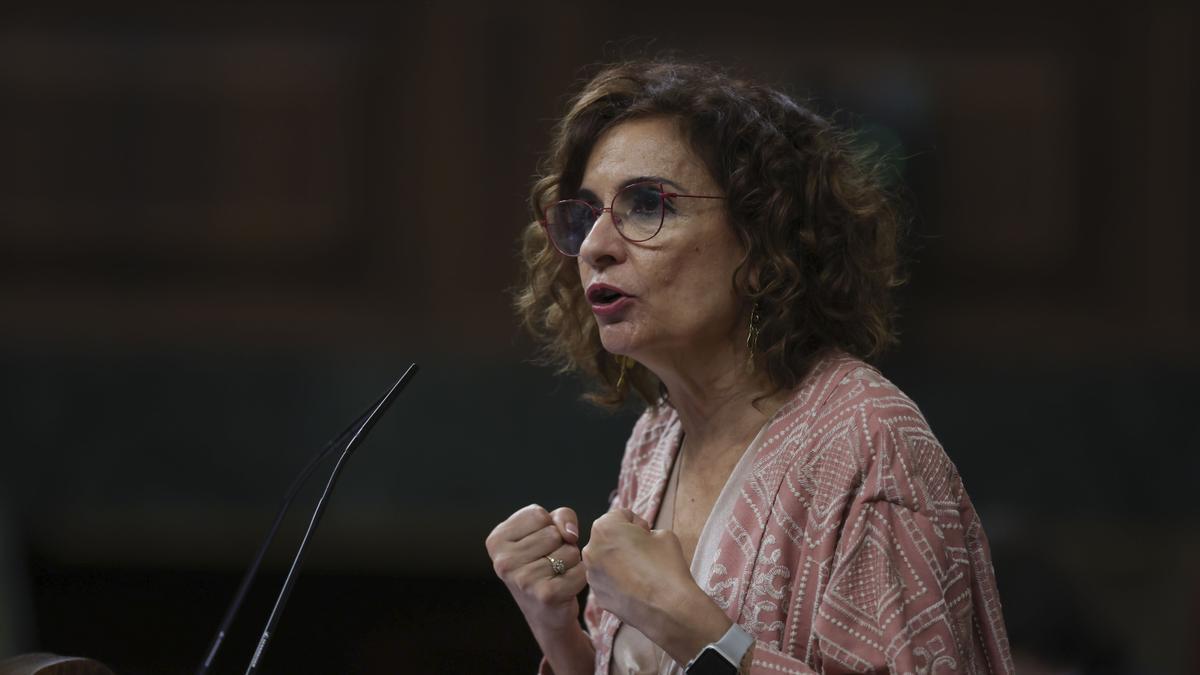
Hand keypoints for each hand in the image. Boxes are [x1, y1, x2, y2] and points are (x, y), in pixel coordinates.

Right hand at [486, 504, 585, 632]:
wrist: (546, 613)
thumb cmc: (544, 562)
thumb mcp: (545, 530)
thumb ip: (560, 516)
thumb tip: (570, 534)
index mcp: (496, 541)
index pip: (537, 514)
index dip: (548, 526)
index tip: (538, 545)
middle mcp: (504, 561)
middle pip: (553, 532)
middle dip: (561, 544)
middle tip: (548, 563)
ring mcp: (523, 580)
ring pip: (568, 550)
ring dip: (571, 560)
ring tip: (556, 574)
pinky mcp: (546, 595)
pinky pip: (580, 570)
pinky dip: (581, 575)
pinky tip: (566, 586)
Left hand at [582, 508, 730, 665]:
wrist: (668, 608)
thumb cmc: (666, 566)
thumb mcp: (663, 534)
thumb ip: (645, 531)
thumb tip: (641, 540)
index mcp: (605, 528)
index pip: (620, 516)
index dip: (638, 524)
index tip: (648, 535)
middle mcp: (591, 550)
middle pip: (608, 538)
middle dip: (623, 542)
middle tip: (645, 553)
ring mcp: (592, 576)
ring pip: (605, 560)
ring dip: (619, 561)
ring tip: (641, 572)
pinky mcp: (598, 596)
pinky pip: (607, 581)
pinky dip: (618, 581)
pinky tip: (636, 588)